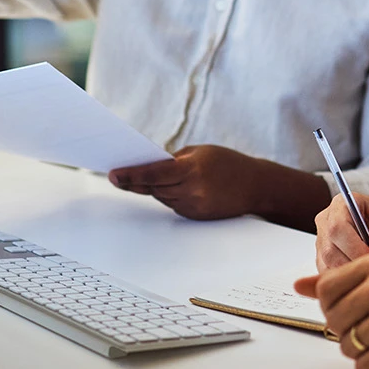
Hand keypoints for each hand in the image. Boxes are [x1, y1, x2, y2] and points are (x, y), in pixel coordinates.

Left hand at [108, 145, 260, 219]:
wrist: (256, 186)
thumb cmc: (228, 163)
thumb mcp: (201, 152)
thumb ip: (175, 159)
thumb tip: (149, 166)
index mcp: (192, 169)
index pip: (154, 173)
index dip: (131, 175)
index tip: (112, 174)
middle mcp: (192, 190)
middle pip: (153, 187)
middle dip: (137, 181)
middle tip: (118, 173)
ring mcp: (194, 206)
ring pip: (162, 197)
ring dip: (156, 188)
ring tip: (155, 177)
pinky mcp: (196, 216)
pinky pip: (174, 205)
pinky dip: (171, 195)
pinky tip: (177, 188)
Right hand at [315, 194, 368, 271]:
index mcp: (343, 204)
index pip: (337, 227)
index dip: (354, 247)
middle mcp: (327, 221)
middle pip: (329, 250)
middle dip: (353, 264)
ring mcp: (323, 242)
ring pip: (328, 266)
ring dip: (351, 275)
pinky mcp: (324, 261)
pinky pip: (330, 277)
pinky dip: (347, 283)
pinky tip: (366, 278)